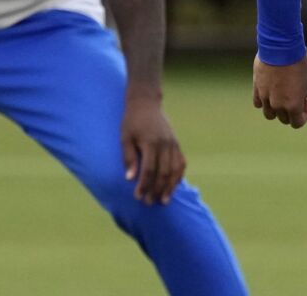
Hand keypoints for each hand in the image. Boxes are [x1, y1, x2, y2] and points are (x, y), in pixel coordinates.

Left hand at [120, 89, 184, 205]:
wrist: (146, 103)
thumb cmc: (132, 121)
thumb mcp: (125, 137)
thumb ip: (128, 157)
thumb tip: (129, 179)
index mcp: (150, 142)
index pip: (149, 170)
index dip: (144, 185)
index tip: (138, 197)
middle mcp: (165, 144)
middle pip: (163, 173)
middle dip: (156, 190)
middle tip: (149, 203)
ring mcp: (173, 144)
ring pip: (175, 170)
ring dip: (170, 187)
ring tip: (164, 201)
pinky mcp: (177, 144)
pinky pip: (181, 163)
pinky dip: (178, 177)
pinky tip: (173, 187)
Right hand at [252, 54, 306, 128]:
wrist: (281, 47)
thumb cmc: (298, 62)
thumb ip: (302, 93)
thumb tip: (298, 98)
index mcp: (293, 105)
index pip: (297, 123)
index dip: (304, 115)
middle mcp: (278, 105)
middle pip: (283, 119)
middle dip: (291, 111)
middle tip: (296, 95)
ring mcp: (265, 97)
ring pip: (269, 114)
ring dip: (276, 109)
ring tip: (281, 95)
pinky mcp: (256, 88)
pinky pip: (258, 103)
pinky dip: (263, 101)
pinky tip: (270, 91)